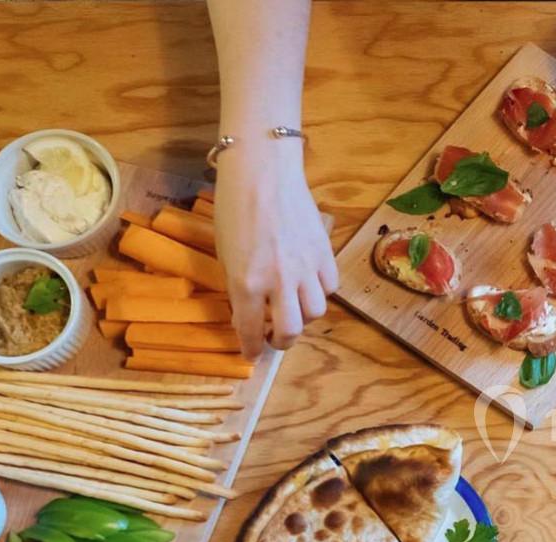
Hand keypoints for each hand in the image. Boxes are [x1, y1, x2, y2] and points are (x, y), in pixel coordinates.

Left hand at [213, 145, 336, 357]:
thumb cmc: (234, 208)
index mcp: (246, 282)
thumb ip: (240, 286)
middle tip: (275, 337)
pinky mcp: (325, 253)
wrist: (263, 172)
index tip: (251, 355)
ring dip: (303, 317)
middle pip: (291, 331)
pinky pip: (330, 286)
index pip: (250, 330)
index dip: (251, 349)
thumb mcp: (225, 253)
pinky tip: (309, 284)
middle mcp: (279, 281)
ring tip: (293, 307)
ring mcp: (306, 268)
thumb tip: (249, 312)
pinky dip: (320, 291)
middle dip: (281, 342)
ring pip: (315, 312)